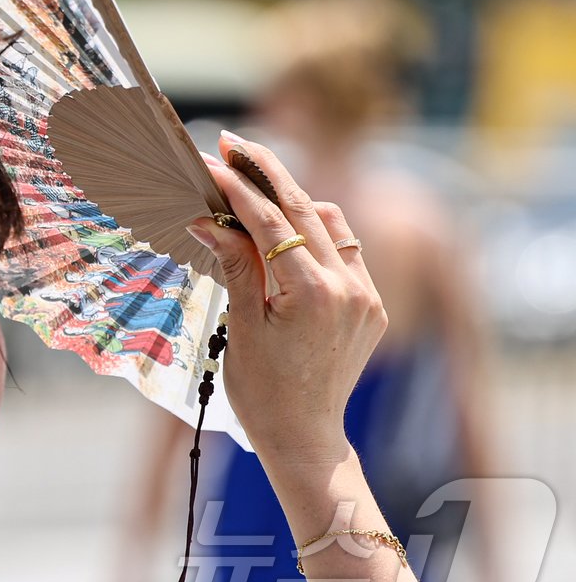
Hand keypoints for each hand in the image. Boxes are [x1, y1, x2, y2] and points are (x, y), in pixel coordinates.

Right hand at [186, 132, 387, 466]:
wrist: (303, 438)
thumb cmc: (262, 392)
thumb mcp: (240, 327)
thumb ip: (234, 266)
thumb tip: (209, 220)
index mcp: (315, 294)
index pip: (273, 222)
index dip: (238, 188)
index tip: (211, 161)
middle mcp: (350, 288)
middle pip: (307, 208)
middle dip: (267, 172)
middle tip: (232, 143)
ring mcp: (366, 295)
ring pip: (331, 222)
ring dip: (293, 199)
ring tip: (252, 184)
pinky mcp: (371, 305)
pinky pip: (345, 249)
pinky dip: (315, 230)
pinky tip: (286, 227)